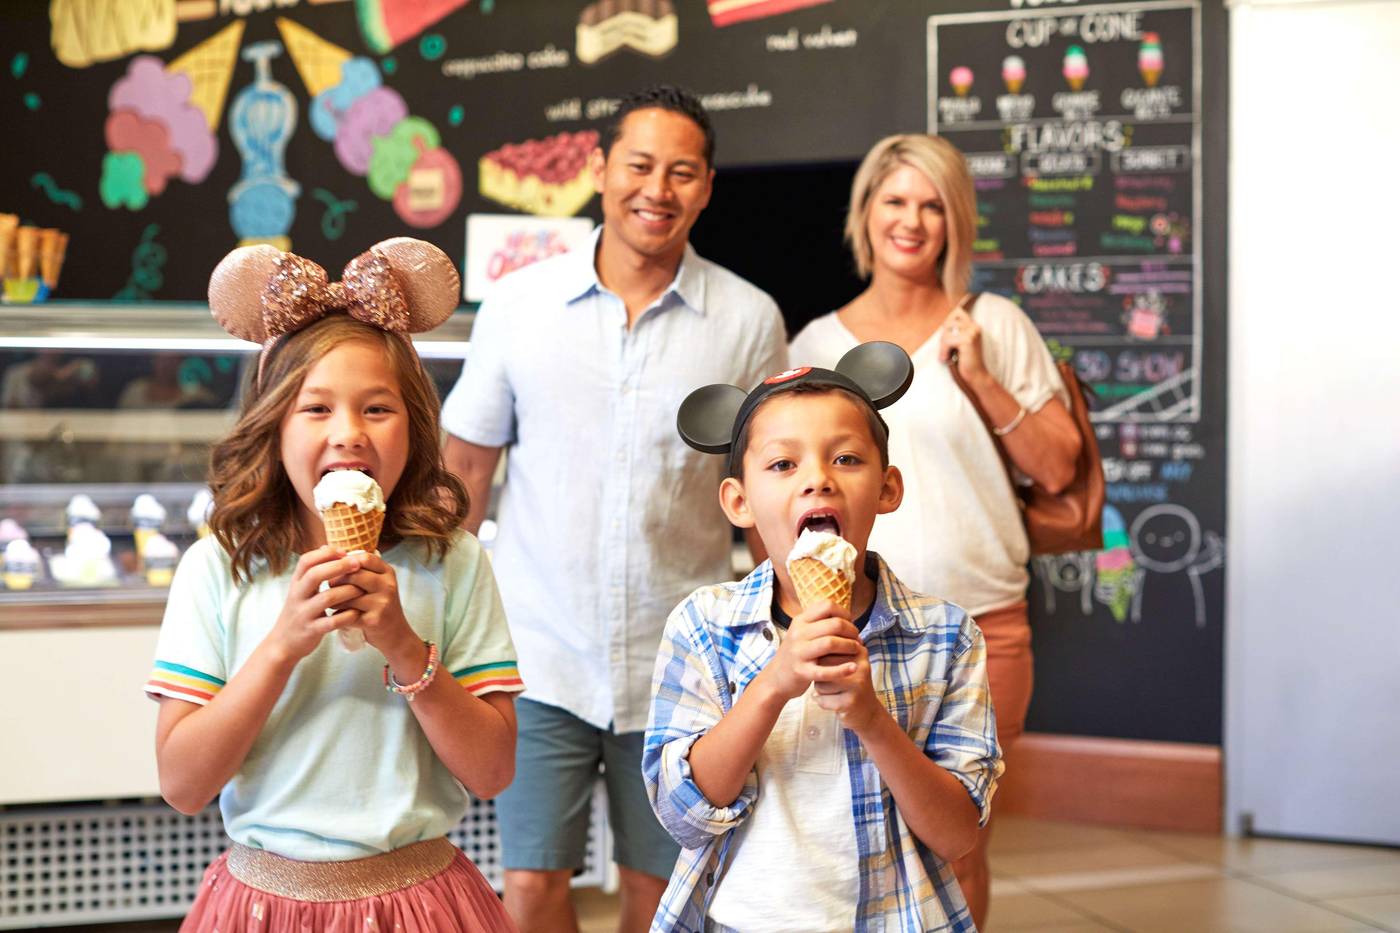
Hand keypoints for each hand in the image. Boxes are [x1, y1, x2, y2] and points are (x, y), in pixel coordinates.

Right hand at [268, 546, 366, 663]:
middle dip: (338, 566)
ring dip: (347, 591)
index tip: (343, 551)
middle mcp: (297, 596)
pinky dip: (347, 616)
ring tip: (362, 588)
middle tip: (357, 563)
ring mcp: (304, 614)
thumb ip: (313, 571)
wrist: (283, 643)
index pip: (306, 561)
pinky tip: (357, 612)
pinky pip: (332, 622)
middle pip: (315, 575)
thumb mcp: (300, 590)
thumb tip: (327, 546)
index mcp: (296, 584)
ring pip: (327, 598)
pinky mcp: (312, 631)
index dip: (325, 553)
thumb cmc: (298, 612)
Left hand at [338, 552, 419, 662]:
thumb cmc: (378, 604)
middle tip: (330, 587)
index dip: (345, 562)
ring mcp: (383, 603)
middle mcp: (388, 585)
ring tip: (332, 602)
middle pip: (355, 574)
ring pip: (349, 594)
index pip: (364, 558)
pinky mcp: (375, 619)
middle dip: (337, 580)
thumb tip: (323, 547)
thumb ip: (353, 567)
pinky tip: (337, 615)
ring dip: (335, 599)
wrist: (394, 634)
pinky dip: (339, 614)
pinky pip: (349, 613)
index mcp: (387, 572)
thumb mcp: (374, 582)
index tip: (336, 570)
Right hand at [763, 599, 862, 701]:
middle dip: (851, 631)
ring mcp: (798, 653)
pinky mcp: (801, 672)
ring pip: (831, 643)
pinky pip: (826, 671)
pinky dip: (843, 669)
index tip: (850, 623)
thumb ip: (819, 623)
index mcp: (800, 621)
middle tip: (857, 639)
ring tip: (857, 650)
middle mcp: (798, 634)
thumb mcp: (802, 632)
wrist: (776, 678)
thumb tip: (847, 617)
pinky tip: (854, 667)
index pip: (827, 606)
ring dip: (850, 646)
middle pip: (834, 624)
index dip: (844, 613)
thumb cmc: (797, 653)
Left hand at [811, 637, 883, 734]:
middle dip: (820, 675)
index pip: (827, 648)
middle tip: (832, 682)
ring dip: (821, 690)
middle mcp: (860, 666)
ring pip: (820, 683)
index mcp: (859, 651)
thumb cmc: (850, 683)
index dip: (822, 660)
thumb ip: (833, 650)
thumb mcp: (847, 662)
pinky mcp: (850, 702)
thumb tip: (812, 643)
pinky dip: (822, 702)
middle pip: (822, 665)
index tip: (830, 667)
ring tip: (834, 692)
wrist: (867, 711)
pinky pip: (823, 699)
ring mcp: (857, 684)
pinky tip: (832, 702)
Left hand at [937, 303, 987, 380]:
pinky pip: (947, 341)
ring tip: (946, 355)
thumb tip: (943, 325)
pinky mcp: (968, 340)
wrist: (977, 375)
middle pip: (949, 322)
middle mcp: (975, 327)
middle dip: (943, 336)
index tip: (947, 338)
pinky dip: (943, 351)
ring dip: (942, 345)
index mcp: (974, 326)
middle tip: (945, 350)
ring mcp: (972, 332)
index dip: (948, 322)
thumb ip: (955, 332)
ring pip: (946, 331)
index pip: (957, 311)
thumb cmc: (966, 361)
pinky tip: (946, 359)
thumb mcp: (960, 343)